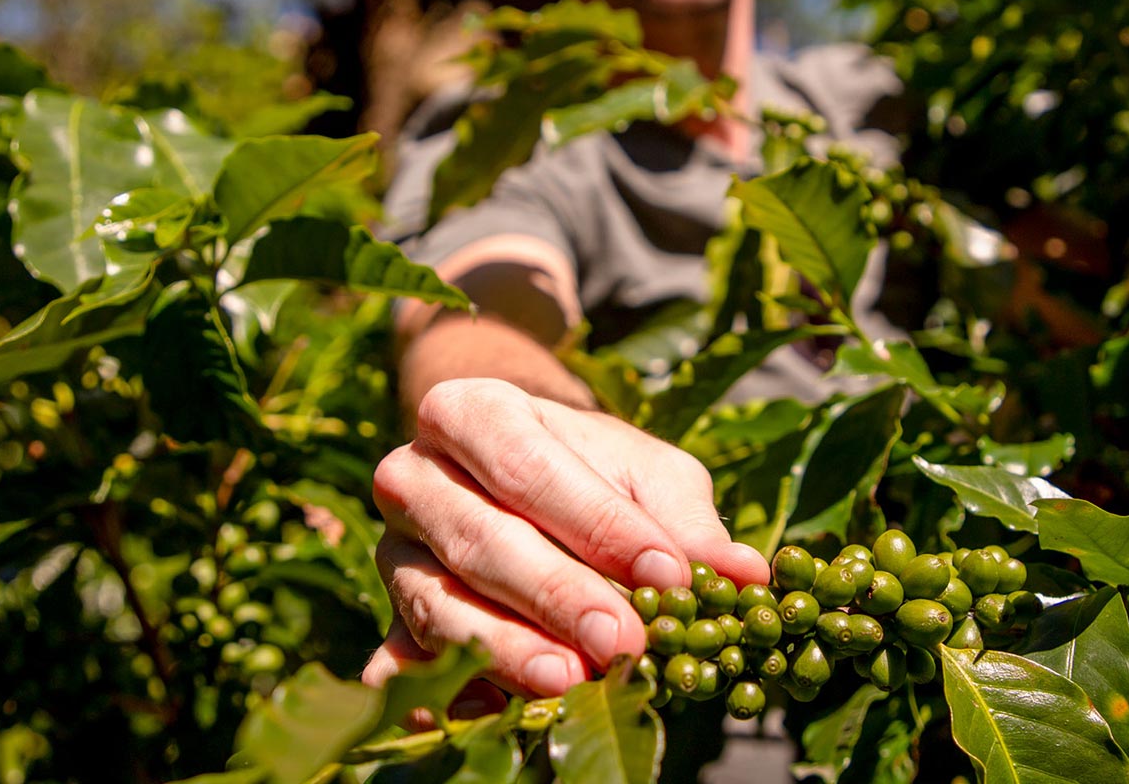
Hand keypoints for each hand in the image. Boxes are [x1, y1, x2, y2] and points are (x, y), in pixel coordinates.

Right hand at [363, 377, 768, 698]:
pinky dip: (434, 696)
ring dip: (506, 649)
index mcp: (468, 412)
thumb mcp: (647, 472)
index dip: (597, 523)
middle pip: (478, 538)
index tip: (664, 572)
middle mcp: (413, 478)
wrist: (515, 471)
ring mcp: (393, 553)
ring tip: (571, 681)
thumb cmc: (591, 470)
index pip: (528, 465)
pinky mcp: (387, 621)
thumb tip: (742, 575)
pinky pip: (394, 665)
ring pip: (438, 604)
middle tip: (622, 641)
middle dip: (555, 595)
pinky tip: (490, 715)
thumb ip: (684, 519)